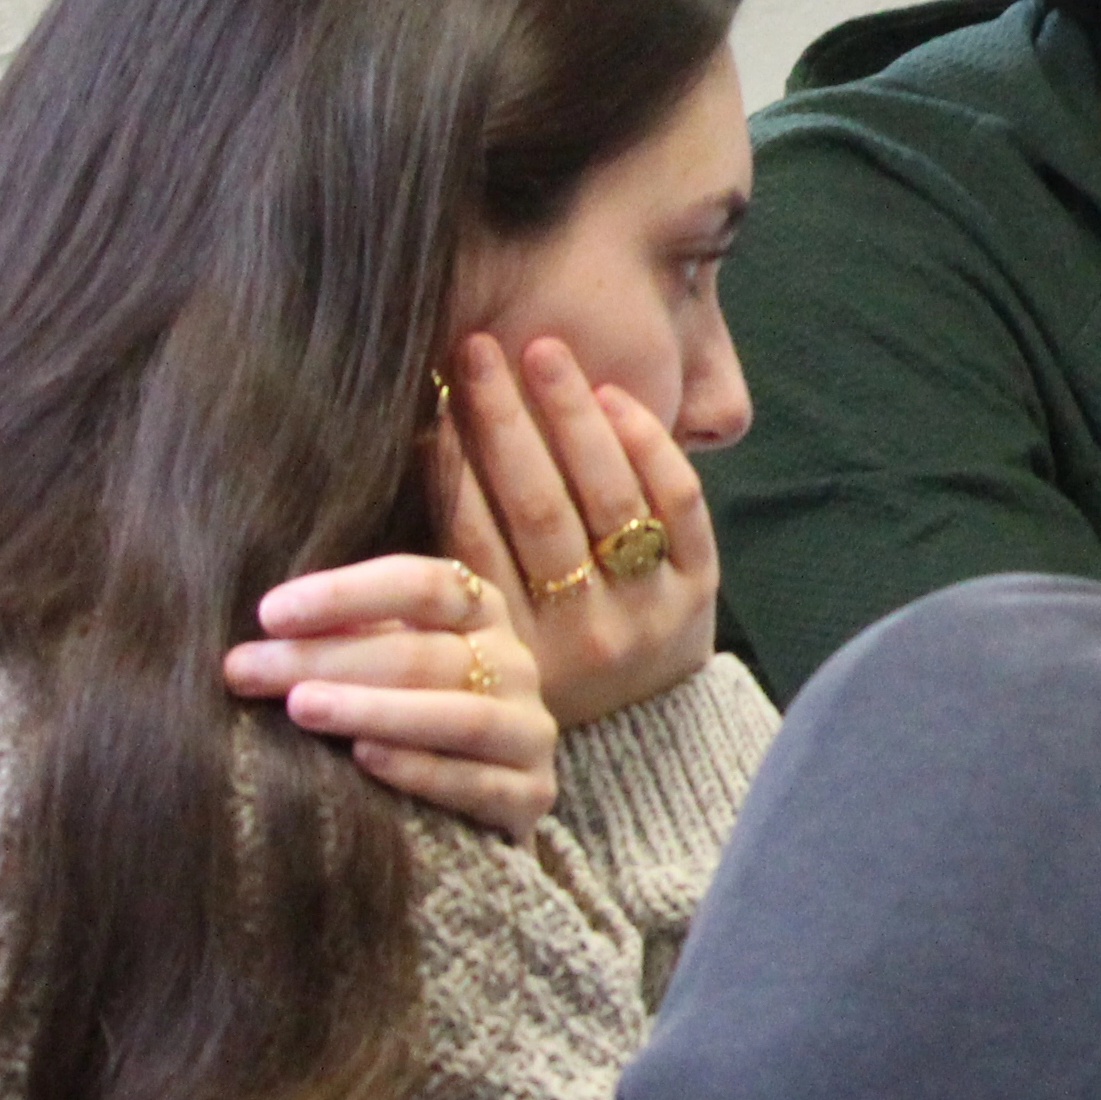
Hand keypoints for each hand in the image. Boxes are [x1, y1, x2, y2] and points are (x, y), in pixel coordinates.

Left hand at [227, 553, 556, 835]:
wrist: (480, 796)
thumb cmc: (409, 710)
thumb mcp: (386, 659)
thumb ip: (346, 637)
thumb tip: (261, 628)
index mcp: (480, 614)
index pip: (425, 585)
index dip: (346, 595)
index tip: (268, 614)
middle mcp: (514, 664)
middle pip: (424, 653)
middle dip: (326, 659)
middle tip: (246, 671)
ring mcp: (528, 730)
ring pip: (458, 714)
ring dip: (375, 709)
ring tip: (301, 707)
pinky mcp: (531, 794)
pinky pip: (477, 782)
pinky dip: (420, 770)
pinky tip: (364, 759)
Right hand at [438, 331, 721, 731]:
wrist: (644, 747)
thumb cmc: (541, 682)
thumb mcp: (484, 654)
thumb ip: (445, 588)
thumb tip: (400, 471)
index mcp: (510, 648)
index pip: (470, 542)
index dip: (449, 469)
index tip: (427, 404)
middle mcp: (579, 630)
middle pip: (538, 508)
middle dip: (504, 423)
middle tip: (475, 352)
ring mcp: (646, 607)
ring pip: (608, 496)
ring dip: (571, 416)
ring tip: (542, 353)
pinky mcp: (700, 589)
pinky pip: (678, 504)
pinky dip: (646, 447)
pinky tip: (612, 398)